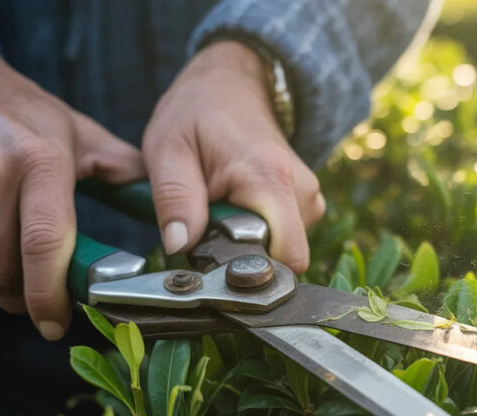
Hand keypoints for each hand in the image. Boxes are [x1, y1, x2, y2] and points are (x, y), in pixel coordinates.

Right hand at [0, 26, 144, 339]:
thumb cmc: (23, 111)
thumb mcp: (80, 133)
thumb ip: (123, 171)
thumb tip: (170, 207)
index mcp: (40, 161)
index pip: (44, 244)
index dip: (50, 295)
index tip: (58, 323)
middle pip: (3, 269)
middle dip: (24, 299)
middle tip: (42, 304)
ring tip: (19, 270)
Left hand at [143, 41, 323, 272]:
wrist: (233, 83)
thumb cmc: (198, 111)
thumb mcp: (167, 148)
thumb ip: (173, 199)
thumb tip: (178, 247)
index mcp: (270, 178)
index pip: (286, 256)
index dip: (250, 270)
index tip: (214, 261)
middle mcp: (301, 189)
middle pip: (284, 257)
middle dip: (245, 255)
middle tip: (209, 227)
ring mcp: (309, 195)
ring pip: (284, 248)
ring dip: (250, 240)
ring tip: (220, 208)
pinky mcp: (306, 200)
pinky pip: (286, 235)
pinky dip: (260, 231)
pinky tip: (237, 207)